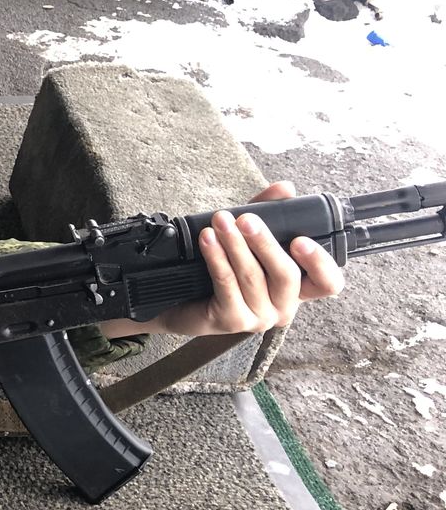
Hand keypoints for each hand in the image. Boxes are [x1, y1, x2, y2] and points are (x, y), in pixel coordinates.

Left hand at [106, 181, 343, 339]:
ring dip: (235, 245)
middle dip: (265, 243)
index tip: (301, 240)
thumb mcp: (248, 238)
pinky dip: (217, 258)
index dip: (320, 263)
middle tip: (246, 219)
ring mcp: (259, 317)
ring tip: (220, 222)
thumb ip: (269, 213)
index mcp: (297, 287)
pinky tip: (207, 240)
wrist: (181, 300)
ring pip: (252, 277)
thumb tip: (285, 188)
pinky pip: (227, 284)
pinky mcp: (232, 320)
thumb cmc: (225, 269)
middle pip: (287, 275)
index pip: (327, 283)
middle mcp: (284, 306)